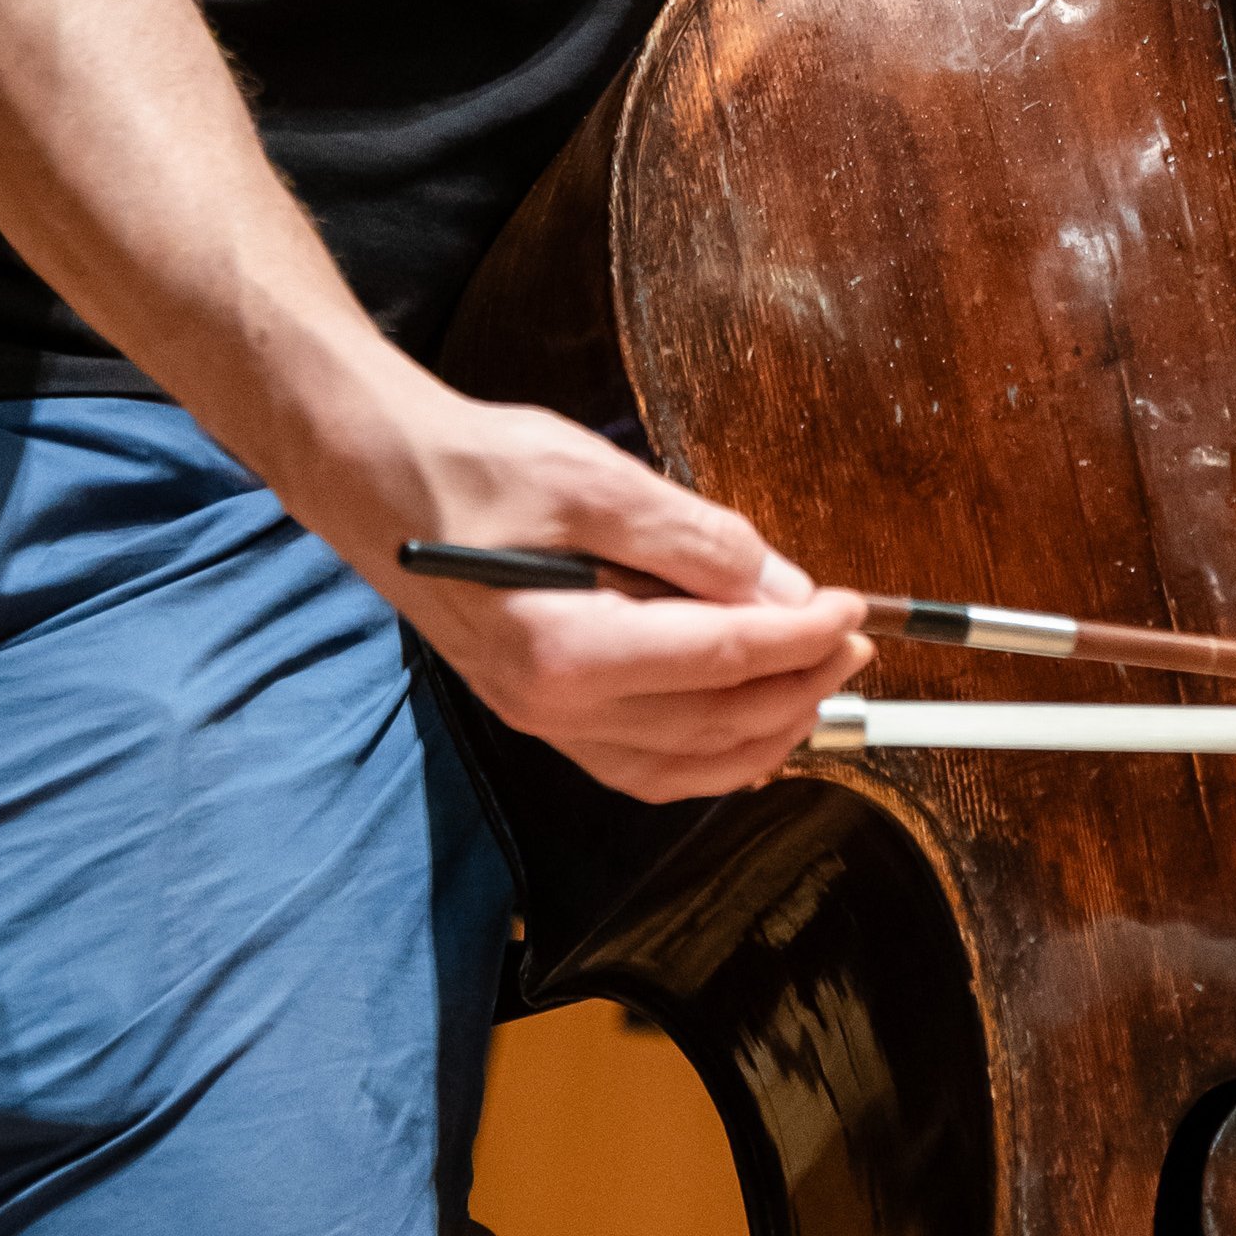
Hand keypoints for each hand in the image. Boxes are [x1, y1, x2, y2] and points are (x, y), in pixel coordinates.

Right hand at [372, 382, 866, 803]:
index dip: (803, 636)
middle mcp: (554, 706)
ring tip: (818, 687)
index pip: (722, 656)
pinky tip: (745, 735)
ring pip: (683, 765)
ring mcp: (544, 722)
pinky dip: (707, 761)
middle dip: (800, 686)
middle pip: (713, 722)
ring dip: (764, 733)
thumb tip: (782, 587)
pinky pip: (643, 768)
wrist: (380, 484)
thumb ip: (694, 539)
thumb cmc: (476, 467)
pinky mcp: (541, 716)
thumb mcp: (595, 477)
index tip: (853, 608)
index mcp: (567, 647)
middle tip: (854, 643)